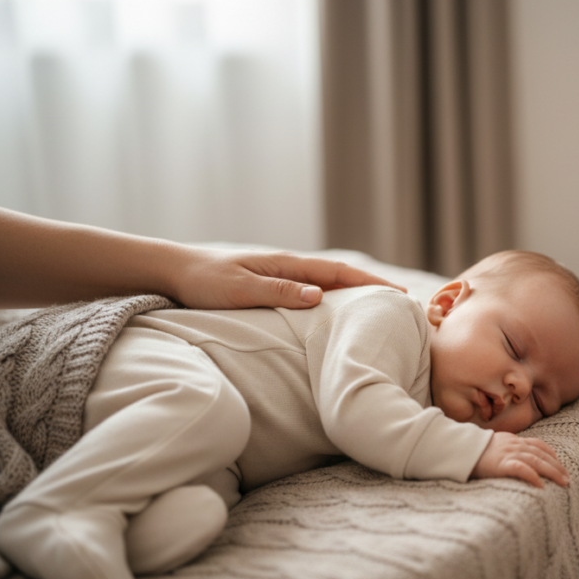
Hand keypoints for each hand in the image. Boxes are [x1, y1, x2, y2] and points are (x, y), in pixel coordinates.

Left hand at [168, 247, 407, 309]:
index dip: (372, 285)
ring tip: (381, 310)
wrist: (174, 270)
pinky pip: (313, 293)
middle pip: (341, 278)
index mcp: (288, 265)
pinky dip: (334, 300)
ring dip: (356, 296)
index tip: (400, 295)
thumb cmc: (204, 281)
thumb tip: (318, 296)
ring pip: (329, 285)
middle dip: (373, 289)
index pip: (340, 274)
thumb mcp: (239, 289)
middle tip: (404, 304)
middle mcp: (290, 268)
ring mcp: (283, 276)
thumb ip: (278, 292)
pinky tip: (340, 313)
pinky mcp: (274, 287)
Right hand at [470, 433, 569, 487]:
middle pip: (542, 454)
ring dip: (552, 471)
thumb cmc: (473, 451)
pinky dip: (533, 476)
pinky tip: (541, 485)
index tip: (560, 464)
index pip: (538, 444)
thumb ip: (506, 450)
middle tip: (567, 478)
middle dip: (557, 466)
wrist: (458, 449)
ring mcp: (508, 453)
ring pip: (536, 461)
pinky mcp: (501, 464)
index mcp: (513, 440)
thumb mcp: (494, 446)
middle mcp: (514, 445)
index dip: (551, 454)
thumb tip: (515, 461)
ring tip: (563, 482)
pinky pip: (521, 469)